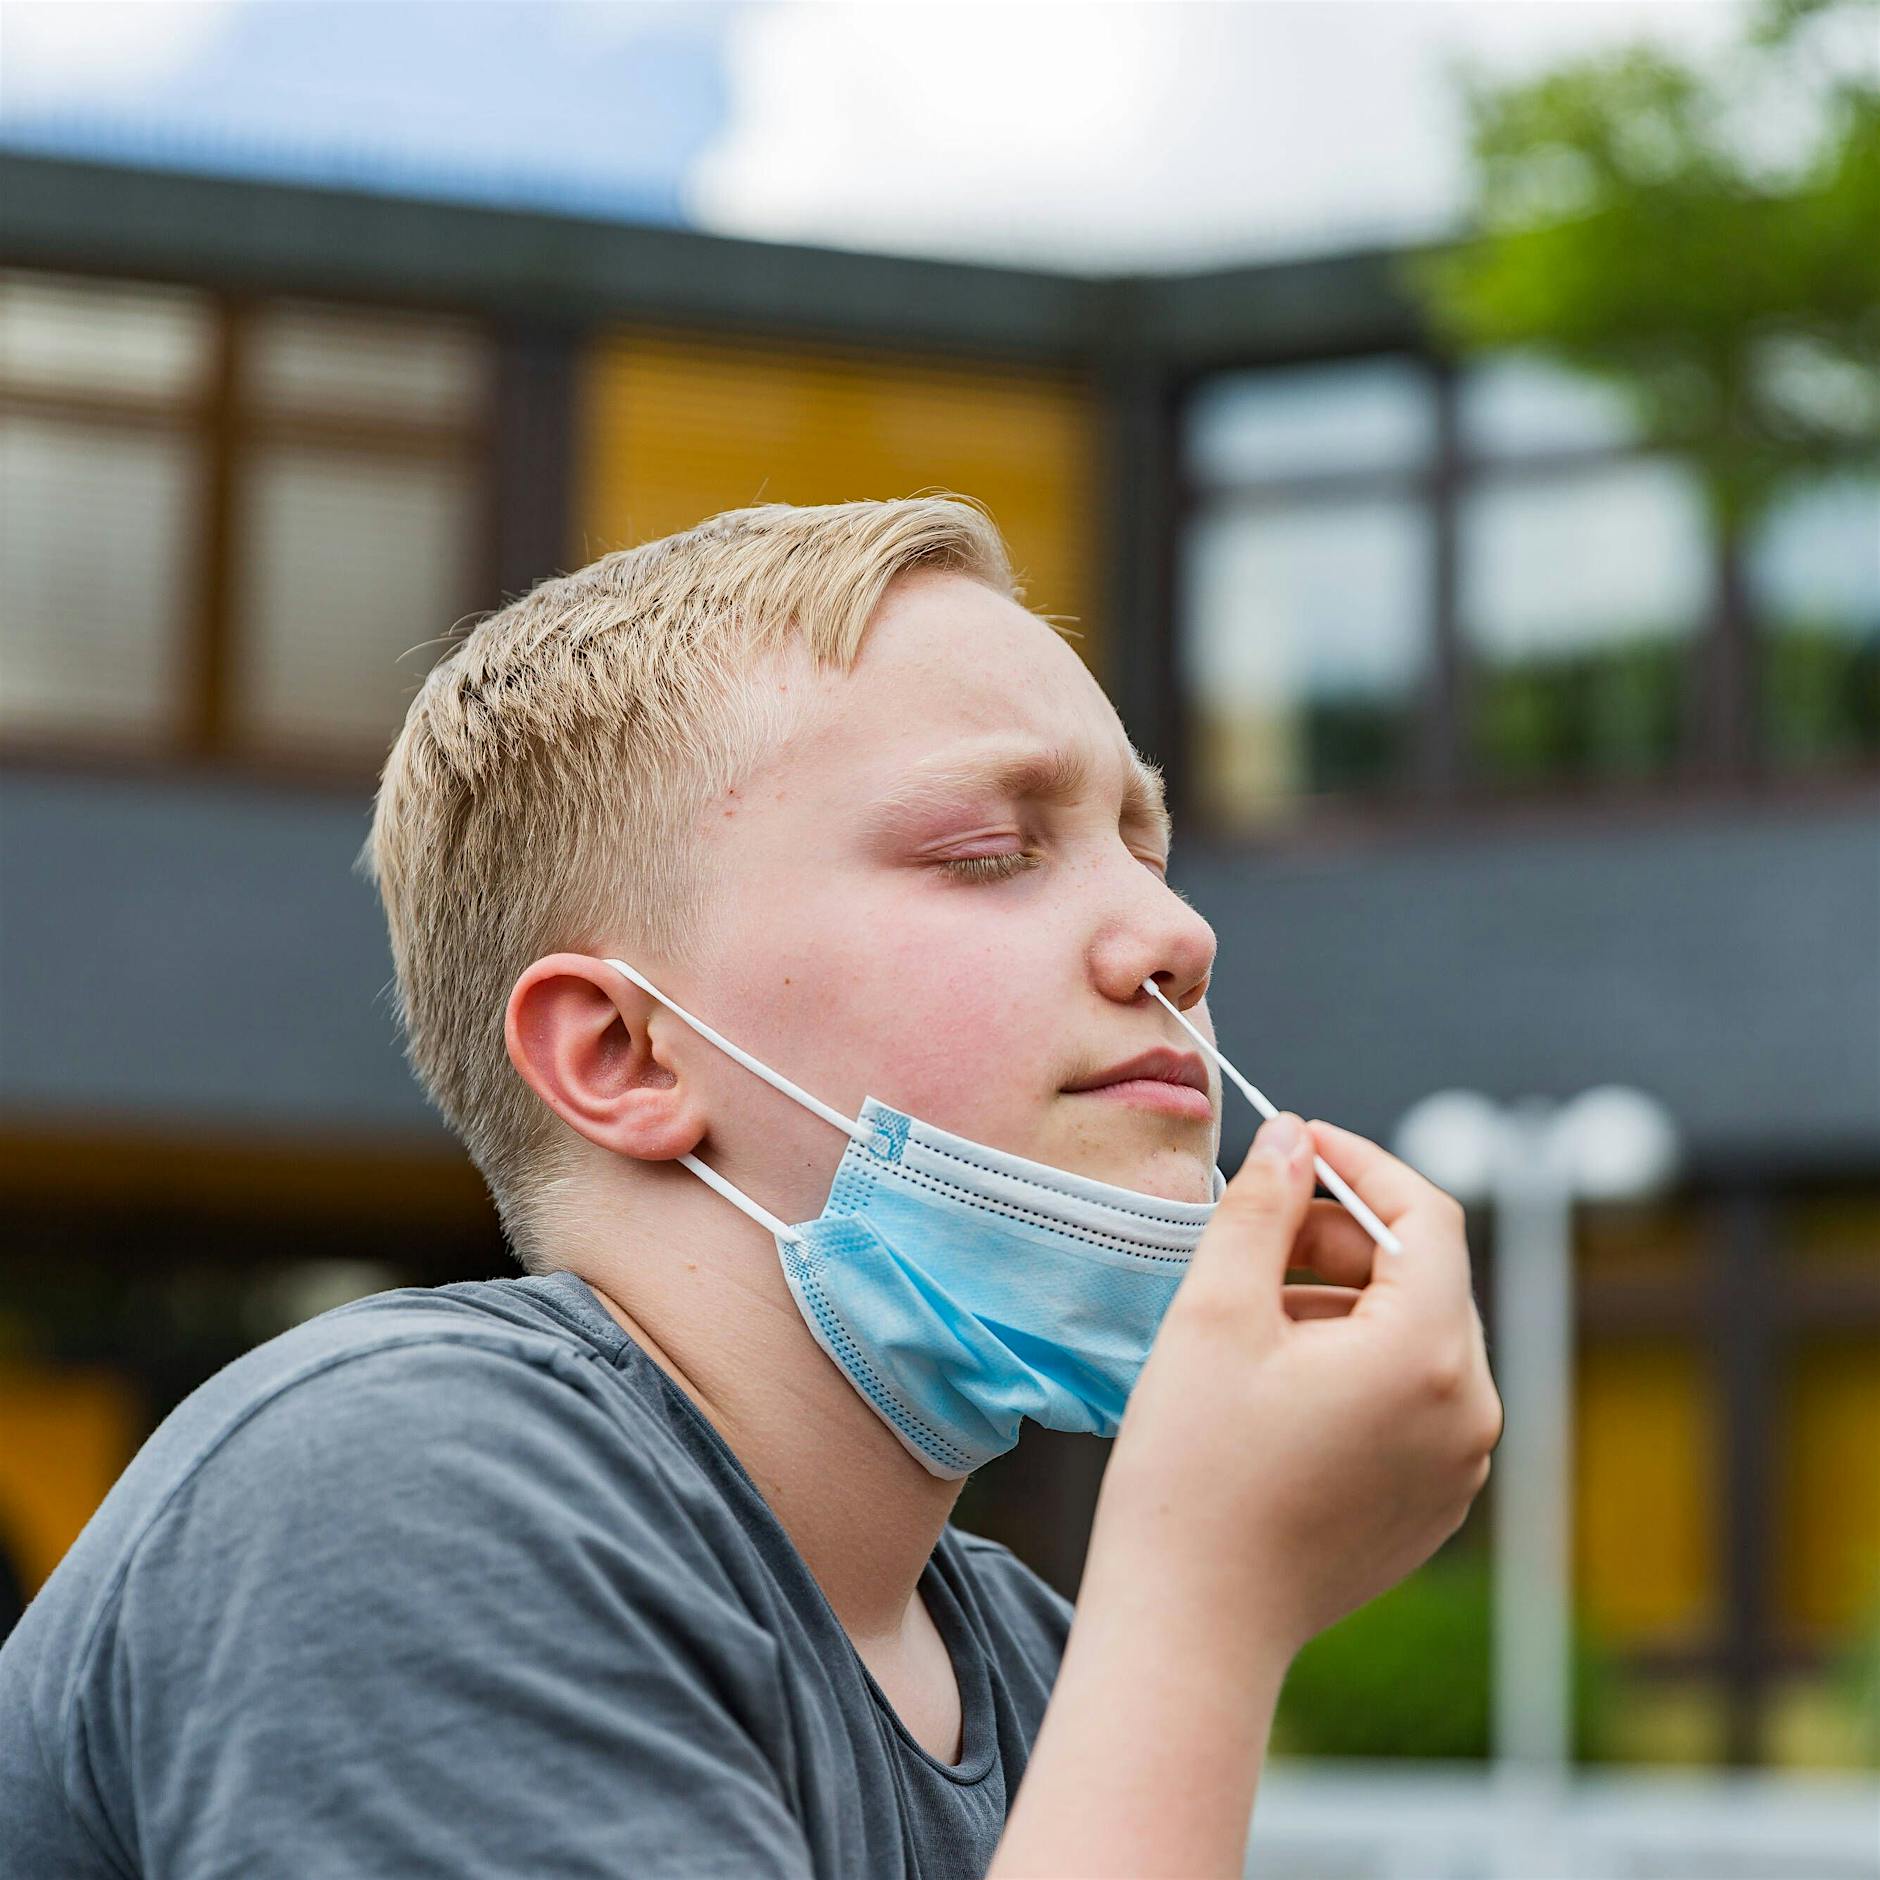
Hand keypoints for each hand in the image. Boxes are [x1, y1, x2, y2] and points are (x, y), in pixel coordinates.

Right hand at [1099, 1112, 1502, 1657]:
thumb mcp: (1215, 1314)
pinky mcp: (1433, 1502)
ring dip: (1341, 1300)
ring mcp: (1460, 1465)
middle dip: (1341, 1235)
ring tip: (1249, 1318)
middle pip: (1424, 1274)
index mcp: (1429, 1353)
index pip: (1426, 1214)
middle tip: (1253, 1231)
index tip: (1294, 1142)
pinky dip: (1355, 1362)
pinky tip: (1274, 1382)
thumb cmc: (1194, 1472)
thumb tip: (1289, 1137)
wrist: (1193, 1625)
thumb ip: (1261, 1208)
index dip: (1359, 1163)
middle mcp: (1470, 1409)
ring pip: (1416, 1335)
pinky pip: (1412, 1397)